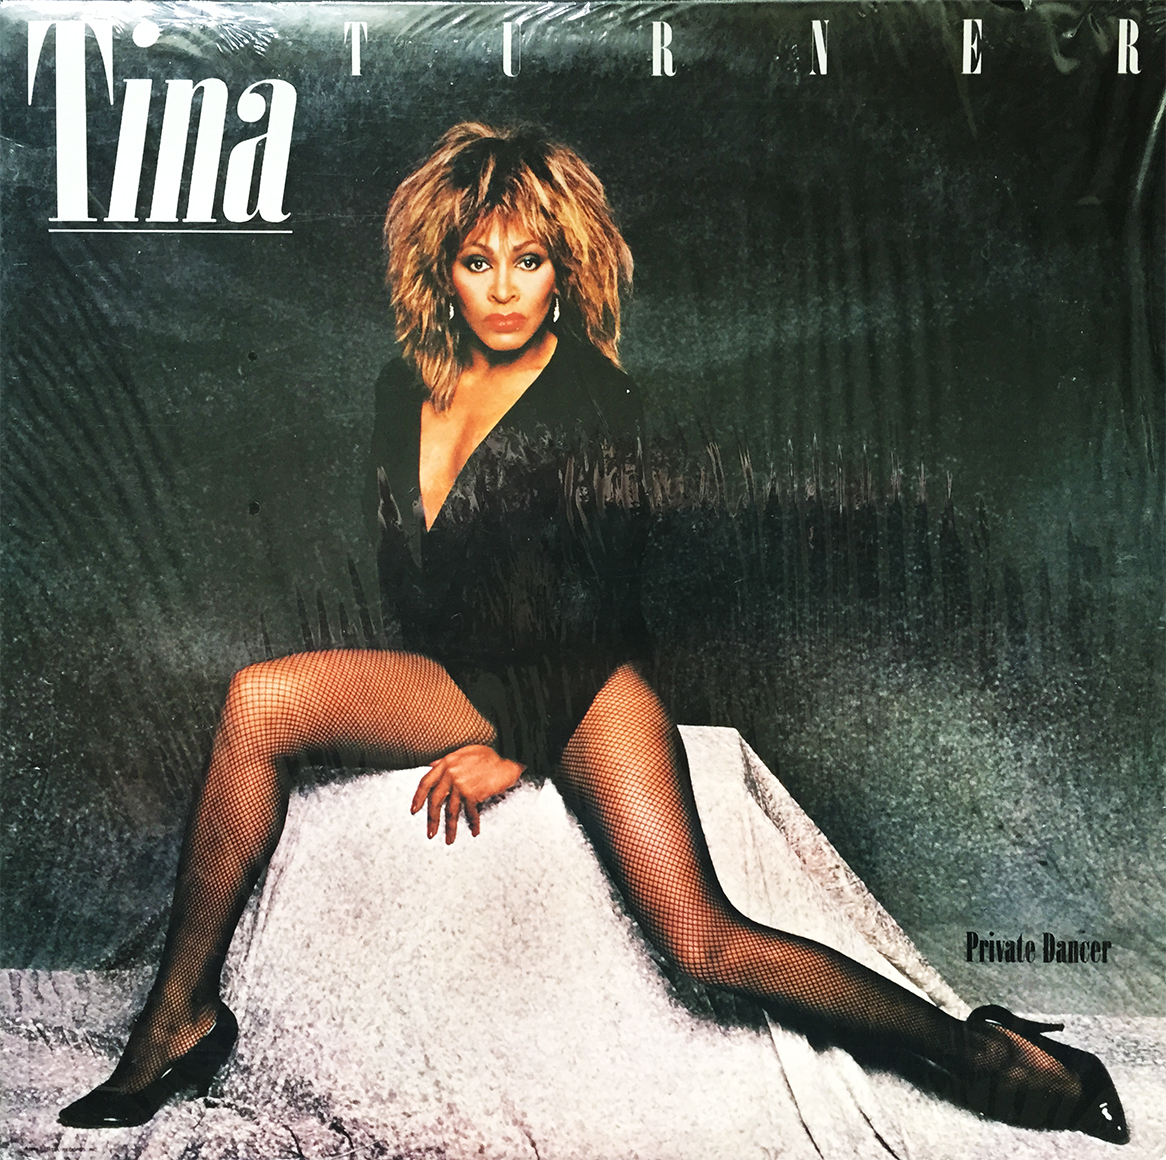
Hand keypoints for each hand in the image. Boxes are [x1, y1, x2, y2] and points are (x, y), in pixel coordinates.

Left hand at [410, 744, 524, 843]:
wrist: (509, 755)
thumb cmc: (490, 753)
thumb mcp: (465, 751)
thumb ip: (447, 759)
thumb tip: (432, 764)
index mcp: (446, 763)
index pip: (425, 782)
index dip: (418, 798)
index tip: (414, 810)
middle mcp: (450, 773)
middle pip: (435, 801)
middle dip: (432, 819)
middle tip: (431, 833)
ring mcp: (460, 784)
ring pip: (451, 811)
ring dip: (450, 828)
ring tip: (449, 840)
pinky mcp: (472, 793)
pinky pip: (469, 812)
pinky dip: (473, 823)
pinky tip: (474, 831)